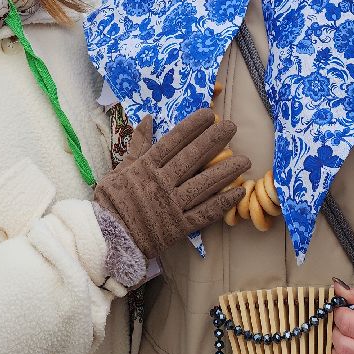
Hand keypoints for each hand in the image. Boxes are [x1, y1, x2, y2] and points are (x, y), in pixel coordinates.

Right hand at [93, 109, 249, 259]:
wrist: (108, 239)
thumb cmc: (112, 202)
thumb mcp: (120, 169)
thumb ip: (137, 146)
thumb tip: (147, 119)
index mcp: (146, 168)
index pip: (174, 142)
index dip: (192, 127)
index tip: (209, 114)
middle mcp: (162, 183)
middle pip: (192, 158)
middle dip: (214, 140)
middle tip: (232, 127)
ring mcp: (172, 206)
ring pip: (204, 185)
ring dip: (226, 171)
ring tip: (245, 160)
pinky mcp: (180, 227)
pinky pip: (205, 213)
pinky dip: (223, 203)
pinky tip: (239, 192)